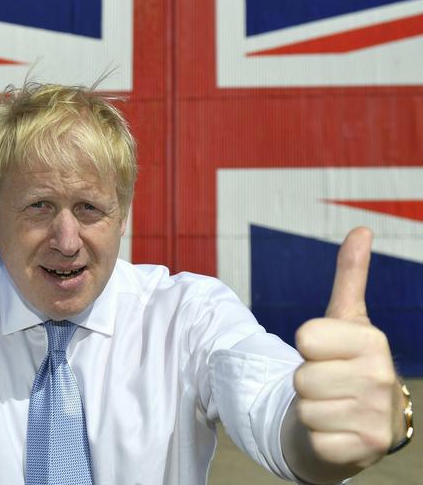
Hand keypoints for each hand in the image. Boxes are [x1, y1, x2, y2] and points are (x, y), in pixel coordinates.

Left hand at [294, 227, 401, 468]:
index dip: (306, 346)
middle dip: (305, 380)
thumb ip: (350, 276)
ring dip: (309, 408)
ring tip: (332, 405)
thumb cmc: (345, 364)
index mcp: (373, 341)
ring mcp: (377, 418)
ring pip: (303, 407)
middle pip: (299, 375)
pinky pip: (313, 438)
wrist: (358, 422)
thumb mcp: (346, 319)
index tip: (325, 352)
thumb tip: (361, 228)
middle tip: (327, 384)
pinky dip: (316, 436)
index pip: (304, 338)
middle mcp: (381, 379)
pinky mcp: (364, 451)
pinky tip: (336, 431)